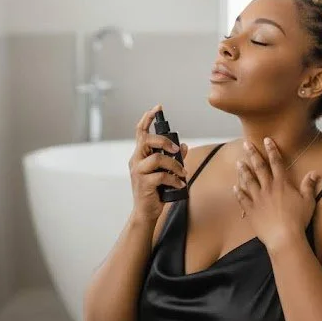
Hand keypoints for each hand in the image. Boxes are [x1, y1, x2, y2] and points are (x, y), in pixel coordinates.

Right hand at [128, 104, 187, 221]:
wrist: (146, 213)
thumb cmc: (155, 191)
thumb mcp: (166, 172)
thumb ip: (174, 159)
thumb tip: (184, 146)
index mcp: (140, 156)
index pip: (140, 132)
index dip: (147, 119)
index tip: (157, 107)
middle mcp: (136, 161)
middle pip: (147, 140)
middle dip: (164, 141)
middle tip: (177, 149)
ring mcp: (138, 172)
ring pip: (157, 159)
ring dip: (174, 165)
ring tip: (182, 173)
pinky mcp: (144, 184)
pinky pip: (162, 176)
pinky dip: (174, 180)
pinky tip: (180, 184)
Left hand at [233, 137, 318, 248]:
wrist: (284, 237)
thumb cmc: (298, 220)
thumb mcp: (308, 201)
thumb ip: (309, 186)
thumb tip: (314, 173)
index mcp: (282, 184)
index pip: (276, 162)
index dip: (271, 150)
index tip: (266, 140)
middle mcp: (268, 188)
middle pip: (259, 168)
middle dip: (253, 154)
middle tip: (246, 144)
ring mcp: (258, 199)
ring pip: (248, 181)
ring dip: (243, 171)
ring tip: (239, 162)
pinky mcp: (251, 211)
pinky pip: (243, 199)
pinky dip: (238, 193)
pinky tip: (235, 187)